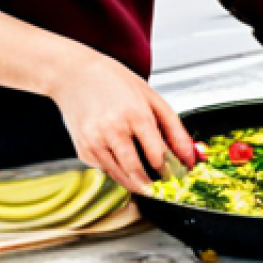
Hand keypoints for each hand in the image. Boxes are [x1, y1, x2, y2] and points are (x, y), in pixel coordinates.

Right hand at [48, 49, 196, 194]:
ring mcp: (95, 142)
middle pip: (138, 172)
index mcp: (135, 114)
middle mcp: (113, 131)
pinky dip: (117, 170)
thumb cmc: (113, 80)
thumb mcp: (150, 96)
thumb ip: (173, 127)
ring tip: (147, 180)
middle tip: (163, 188)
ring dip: (137, 183)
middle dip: (154, 185)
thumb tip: (189, 153)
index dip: (171, 170)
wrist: (74, 75)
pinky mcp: (83, 151)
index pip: (157, 155)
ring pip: (121, 177)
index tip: (178, 176)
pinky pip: (105, 169)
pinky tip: (121, 159)